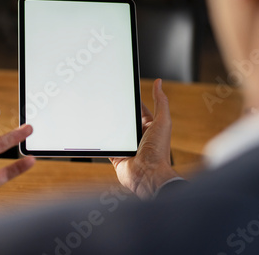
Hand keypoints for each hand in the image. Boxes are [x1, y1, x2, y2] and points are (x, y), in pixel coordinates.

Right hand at [110, 79, 178, 198]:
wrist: (147, 175)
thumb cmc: (159, 151)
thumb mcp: (162, 121)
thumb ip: (160, 102)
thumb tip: (159, 83)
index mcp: (150, 128)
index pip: (141, 110)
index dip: (133, 100)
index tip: (124, 90)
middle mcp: (139, 137)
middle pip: (126, 120)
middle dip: (118, 112)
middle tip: (106, 100)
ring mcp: (127, 146)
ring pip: (115, 132)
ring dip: (109, 125)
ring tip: (99, 113)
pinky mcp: (117, 156)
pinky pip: (107, 145)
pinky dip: (102, 140)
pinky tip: (96, 131)